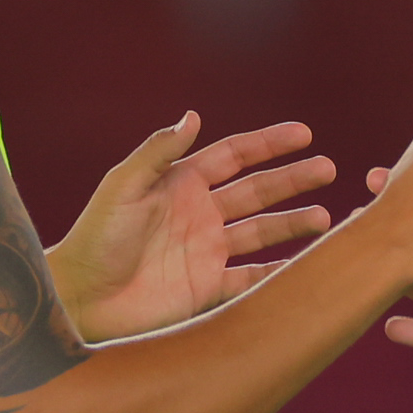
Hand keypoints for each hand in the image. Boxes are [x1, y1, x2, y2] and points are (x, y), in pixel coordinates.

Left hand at [45, 114, 335, 341]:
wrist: (82, 297)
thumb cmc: (95, 237)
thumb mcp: (124, 185)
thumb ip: (159, 151)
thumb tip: (194, 115)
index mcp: (181, 184)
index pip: (235, 156)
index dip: (269, 144)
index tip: (304, 134)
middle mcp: (200, 215)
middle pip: (258, 191)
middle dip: (293, 180)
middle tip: (329, 169)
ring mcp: (208, 252)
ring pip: (263, 232)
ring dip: (294, 224)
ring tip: (326, 218)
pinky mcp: (209, 289)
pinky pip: (254, 278)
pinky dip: (281, 271)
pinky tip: (307, 263)